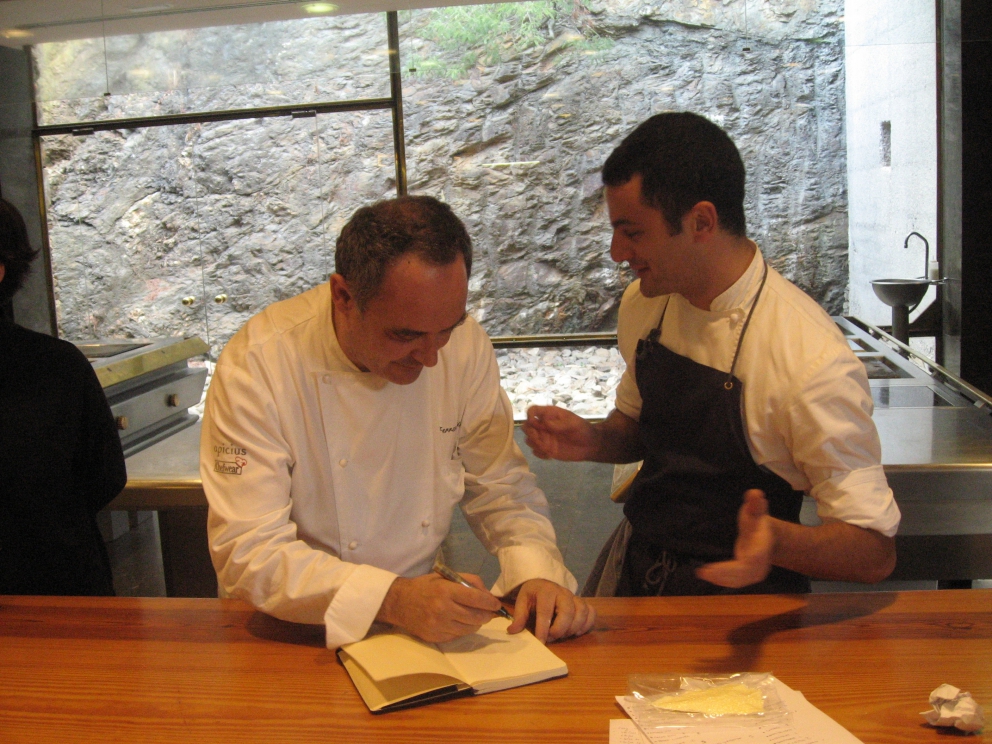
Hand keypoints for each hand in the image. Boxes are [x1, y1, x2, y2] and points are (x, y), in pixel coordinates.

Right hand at [376, 572, 502, 642]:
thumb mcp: (445, 576)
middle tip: (488, 612)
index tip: (496, 605)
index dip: (490, 603)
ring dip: (476, 623)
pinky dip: (463, 629)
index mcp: (446, 591)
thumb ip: (468, 581)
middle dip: (487, 615)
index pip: (476, 599)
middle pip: (476, 617)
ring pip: (469, 629)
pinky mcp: (436, 637)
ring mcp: (439, 626)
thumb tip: (487, 595)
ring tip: (474, 616)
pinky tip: (459, 622)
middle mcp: (443, 609)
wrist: (399, 603)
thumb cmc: (425, 586)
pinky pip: (458, 636)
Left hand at [505, 579, 595, 642]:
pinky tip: (576, 632)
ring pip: (582, 613)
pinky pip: (591, 613)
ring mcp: (575, 597)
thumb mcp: (523, 601)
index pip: (546, 611)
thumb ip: (519, 616)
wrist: (544, 582)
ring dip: (573, 628)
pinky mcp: (583, 602)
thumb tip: (512, 631)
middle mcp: (563, 593)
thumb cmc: (533, 594)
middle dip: (560, 629)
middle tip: (551, 638)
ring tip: (562, 635)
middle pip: (568, 611)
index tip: (540, 642)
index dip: (543, 628)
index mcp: (546, 591)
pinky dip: (586, 624)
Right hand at [522, 405, 598, 460]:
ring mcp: (544, 438)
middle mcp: (544, 426)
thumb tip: (545, 423)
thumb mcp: (574, 424)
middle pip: (526, 426)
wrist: (590, 446)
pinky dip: (540, 453)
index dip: (530, 416)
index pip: (532, 411)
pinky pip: (535, 452)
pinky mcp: (546, 450)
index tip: (535, 424)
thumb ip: (560, 424)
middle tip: (541, 439)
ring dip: (535, 444)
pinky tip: (550, 455)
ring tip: (547, 448)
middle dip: (530, 433)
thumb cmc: (583, 430)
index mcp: (549, 415)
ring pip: (529, 440)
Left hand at [695, 489, 773, 587]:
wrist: (768, 537)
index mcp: (762, 546)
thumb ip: (755, 504)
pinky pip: (735, 582)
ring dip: (720, 579)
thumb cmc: (757, 522)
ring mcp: (755, 572)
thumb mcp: (756, 511)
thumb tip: (755, 492)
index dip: (747, 560)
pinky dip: (721, 580)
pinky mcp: (747, 577)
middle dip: (725, 573)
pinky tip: (707, 576)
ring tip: (702, 573)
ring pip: (738, 580)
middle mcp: (761, 563)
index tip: (736, 560)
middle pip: (744, 572)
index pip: (756, 556)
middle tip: (704, 571)